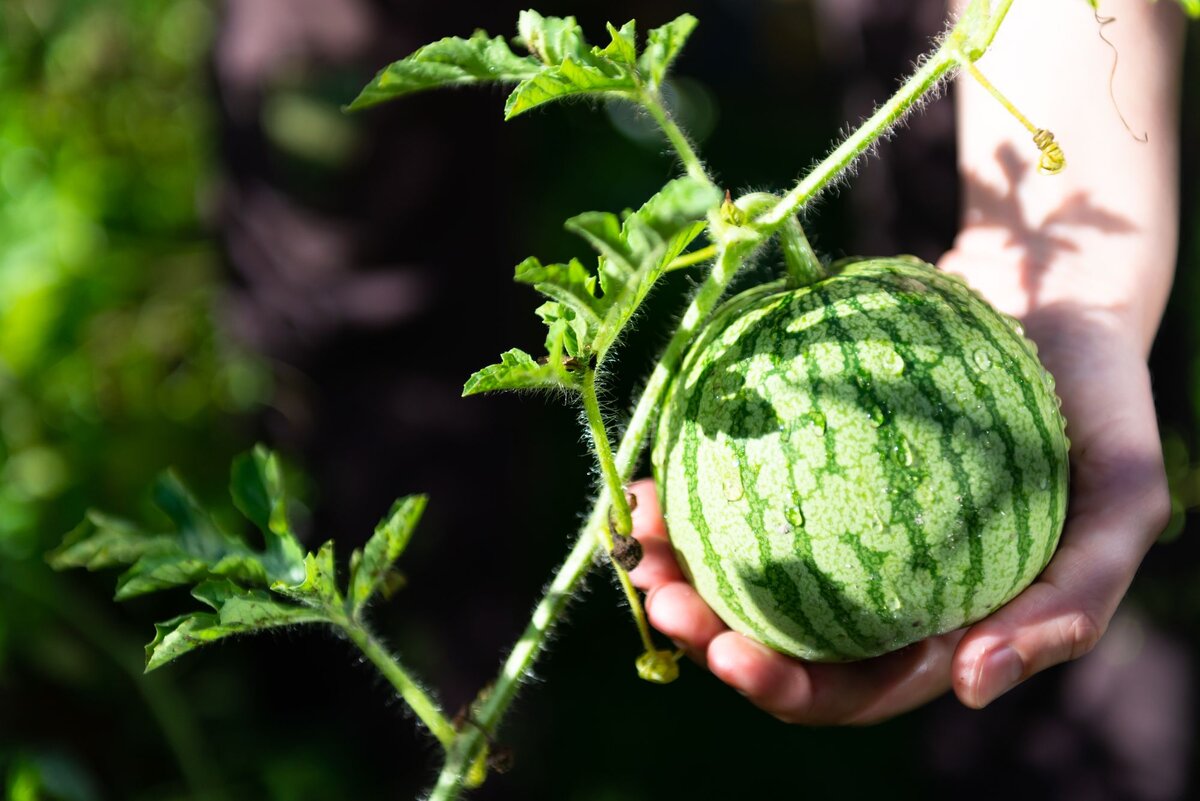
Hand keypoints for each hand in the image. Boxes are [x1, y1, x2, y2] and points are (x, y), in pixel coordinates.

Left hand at [628, 246, 1170, 723]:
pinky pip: (739, 486)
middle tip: (659, 595)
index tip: (726, 653)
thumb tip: (970, 686)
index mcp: (938, 624)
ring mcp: (837, 522)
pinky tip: (652, 472)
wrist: (1057, 298)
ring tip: (637, 528)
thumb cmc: (1101, 406)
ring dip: (680, 562)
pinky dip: (691, 488)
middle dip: (707, 631)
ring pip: (742, 565)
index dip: (784, 687)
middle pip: (778, 635)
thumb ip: (1071, 603)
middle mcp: (877, 586)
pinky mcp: (807, 461)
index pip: (852, 686)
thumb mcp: (1123, 503)